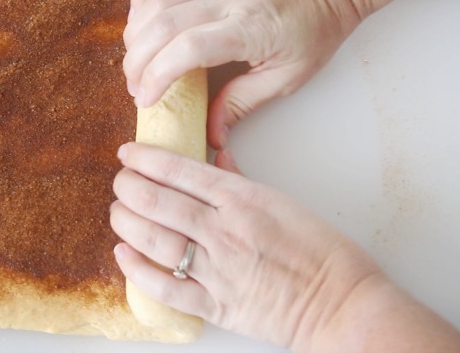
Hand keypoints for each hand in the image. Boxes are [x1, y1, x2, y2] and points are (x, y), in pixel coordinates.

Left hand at [110, 142, 380, 346]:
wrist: (342, 305)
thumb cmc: (322, 252)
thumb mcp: (283, 202)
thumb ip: (241, 181)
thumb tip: (217, 156)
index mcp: (243, 200)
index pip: (180, 171)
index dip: (145, 159)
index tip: (127, 154)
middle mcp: (225, 231)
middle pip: (158, 202)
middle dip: (128, 187)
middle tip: (120, 183)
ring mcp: (218, 270)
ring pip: (155, 240)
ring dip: (126, 222)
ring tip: (117, 212)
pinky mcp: (216, 305)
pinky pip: (165, 287)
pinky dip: (138, 270)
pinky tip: (123, 254)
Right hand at [123, 0, 362, 148]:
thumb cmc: (315, 28)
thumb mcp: (288, 78)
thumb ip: (243, 103)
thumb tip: (211, 133)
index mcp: (249, 28)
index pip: (188, 48)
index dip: (158, 75)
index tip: (146, 100)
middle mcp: (227, 0)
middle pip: (162, 24)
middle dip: (137, 61)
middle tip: (135, 88)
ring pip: (156, 0)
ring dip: (135, 34)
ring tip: (135, 62)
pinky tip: (139, 21)